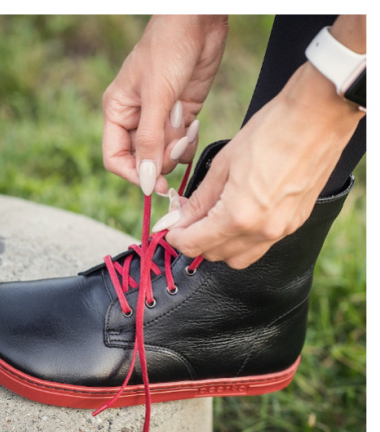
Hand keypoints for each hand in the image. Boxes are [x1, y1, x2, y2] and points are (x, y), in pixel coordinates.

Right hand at [102, 15, 227, 194]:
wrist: (198, 23)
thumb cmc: (167, 50)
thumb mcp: (156, 97)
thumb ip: (149, 141)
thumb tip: (144, 180)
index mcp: (118, 113)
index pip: (116, 158)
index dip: (133, 174)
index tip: (153, 184)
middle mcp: (136, 120)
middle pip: (143, 160)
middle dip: (161, 159)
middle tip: (176, 145)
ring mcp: (159, 120)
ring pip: (164, 155)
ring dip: (177, 149)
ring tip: (185, 125)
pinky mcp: (180, 117)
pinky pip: (182, 145)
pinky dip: (189, 142)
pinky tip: (193, 123)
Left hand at [163, 60, 364, 268]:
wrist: (319, 117)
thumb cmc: (270, 132)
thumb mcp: (222, 164)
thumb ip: (199, 200)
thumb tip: (180, 219)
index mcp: (239, 216)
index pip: (195, 244)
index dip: (176, 238)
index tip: (169, 228)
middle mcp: (263, 232)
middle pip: (215, 256)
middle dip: (195, 241)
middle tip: (187, 219)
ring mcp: (282, 230)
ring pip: (239, 258)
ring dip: (219, 245)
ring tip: (211, 219)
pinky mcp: (296, 223)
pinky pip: (260, 245)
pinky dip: (242, 239)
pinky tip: (236, 216)